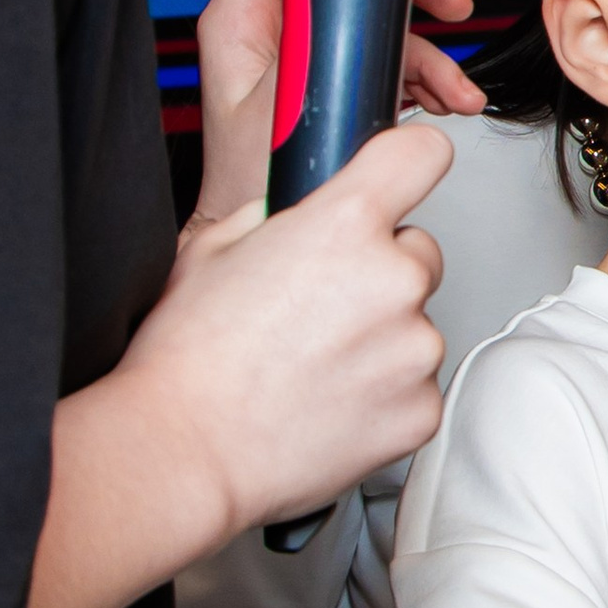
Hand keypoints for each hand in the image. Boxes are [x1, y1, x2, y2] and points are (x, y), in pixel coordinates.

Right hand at [127, 121, 452, 541]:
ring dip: (380, 337)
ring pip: (415, 324)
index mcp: (345, 225)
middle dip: (378, 271)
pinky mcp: (421, 409)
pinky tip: (329, 401)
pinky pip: (415, 385)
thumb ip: (281, 216)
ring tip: (311, 365)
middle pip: (417, 252)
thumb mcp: (216, 246)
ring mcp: (414, 349)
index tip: (400, 178)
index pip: (422, 156)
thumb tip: (305, 208)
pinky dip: (384, 392)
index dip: (408, 165)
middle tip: (318, 307)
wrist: (186, 450)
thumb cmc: (190, 359)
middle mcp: (393, 280)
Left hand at [192, 0, 486, 230]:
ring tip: (452, 90)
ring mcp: (304, 55)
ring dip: (427, 53)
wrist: (269, 231)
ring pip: (376, 23)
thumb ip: (313, 40)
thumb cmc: (255, 183)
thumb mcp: (283, 99)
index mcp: (241, 18)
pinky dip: (421, 78)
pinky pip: (384, 59)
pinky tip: (441, 101)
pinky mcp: (332, 81)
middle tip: (448, 9)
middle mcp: (271, 29)